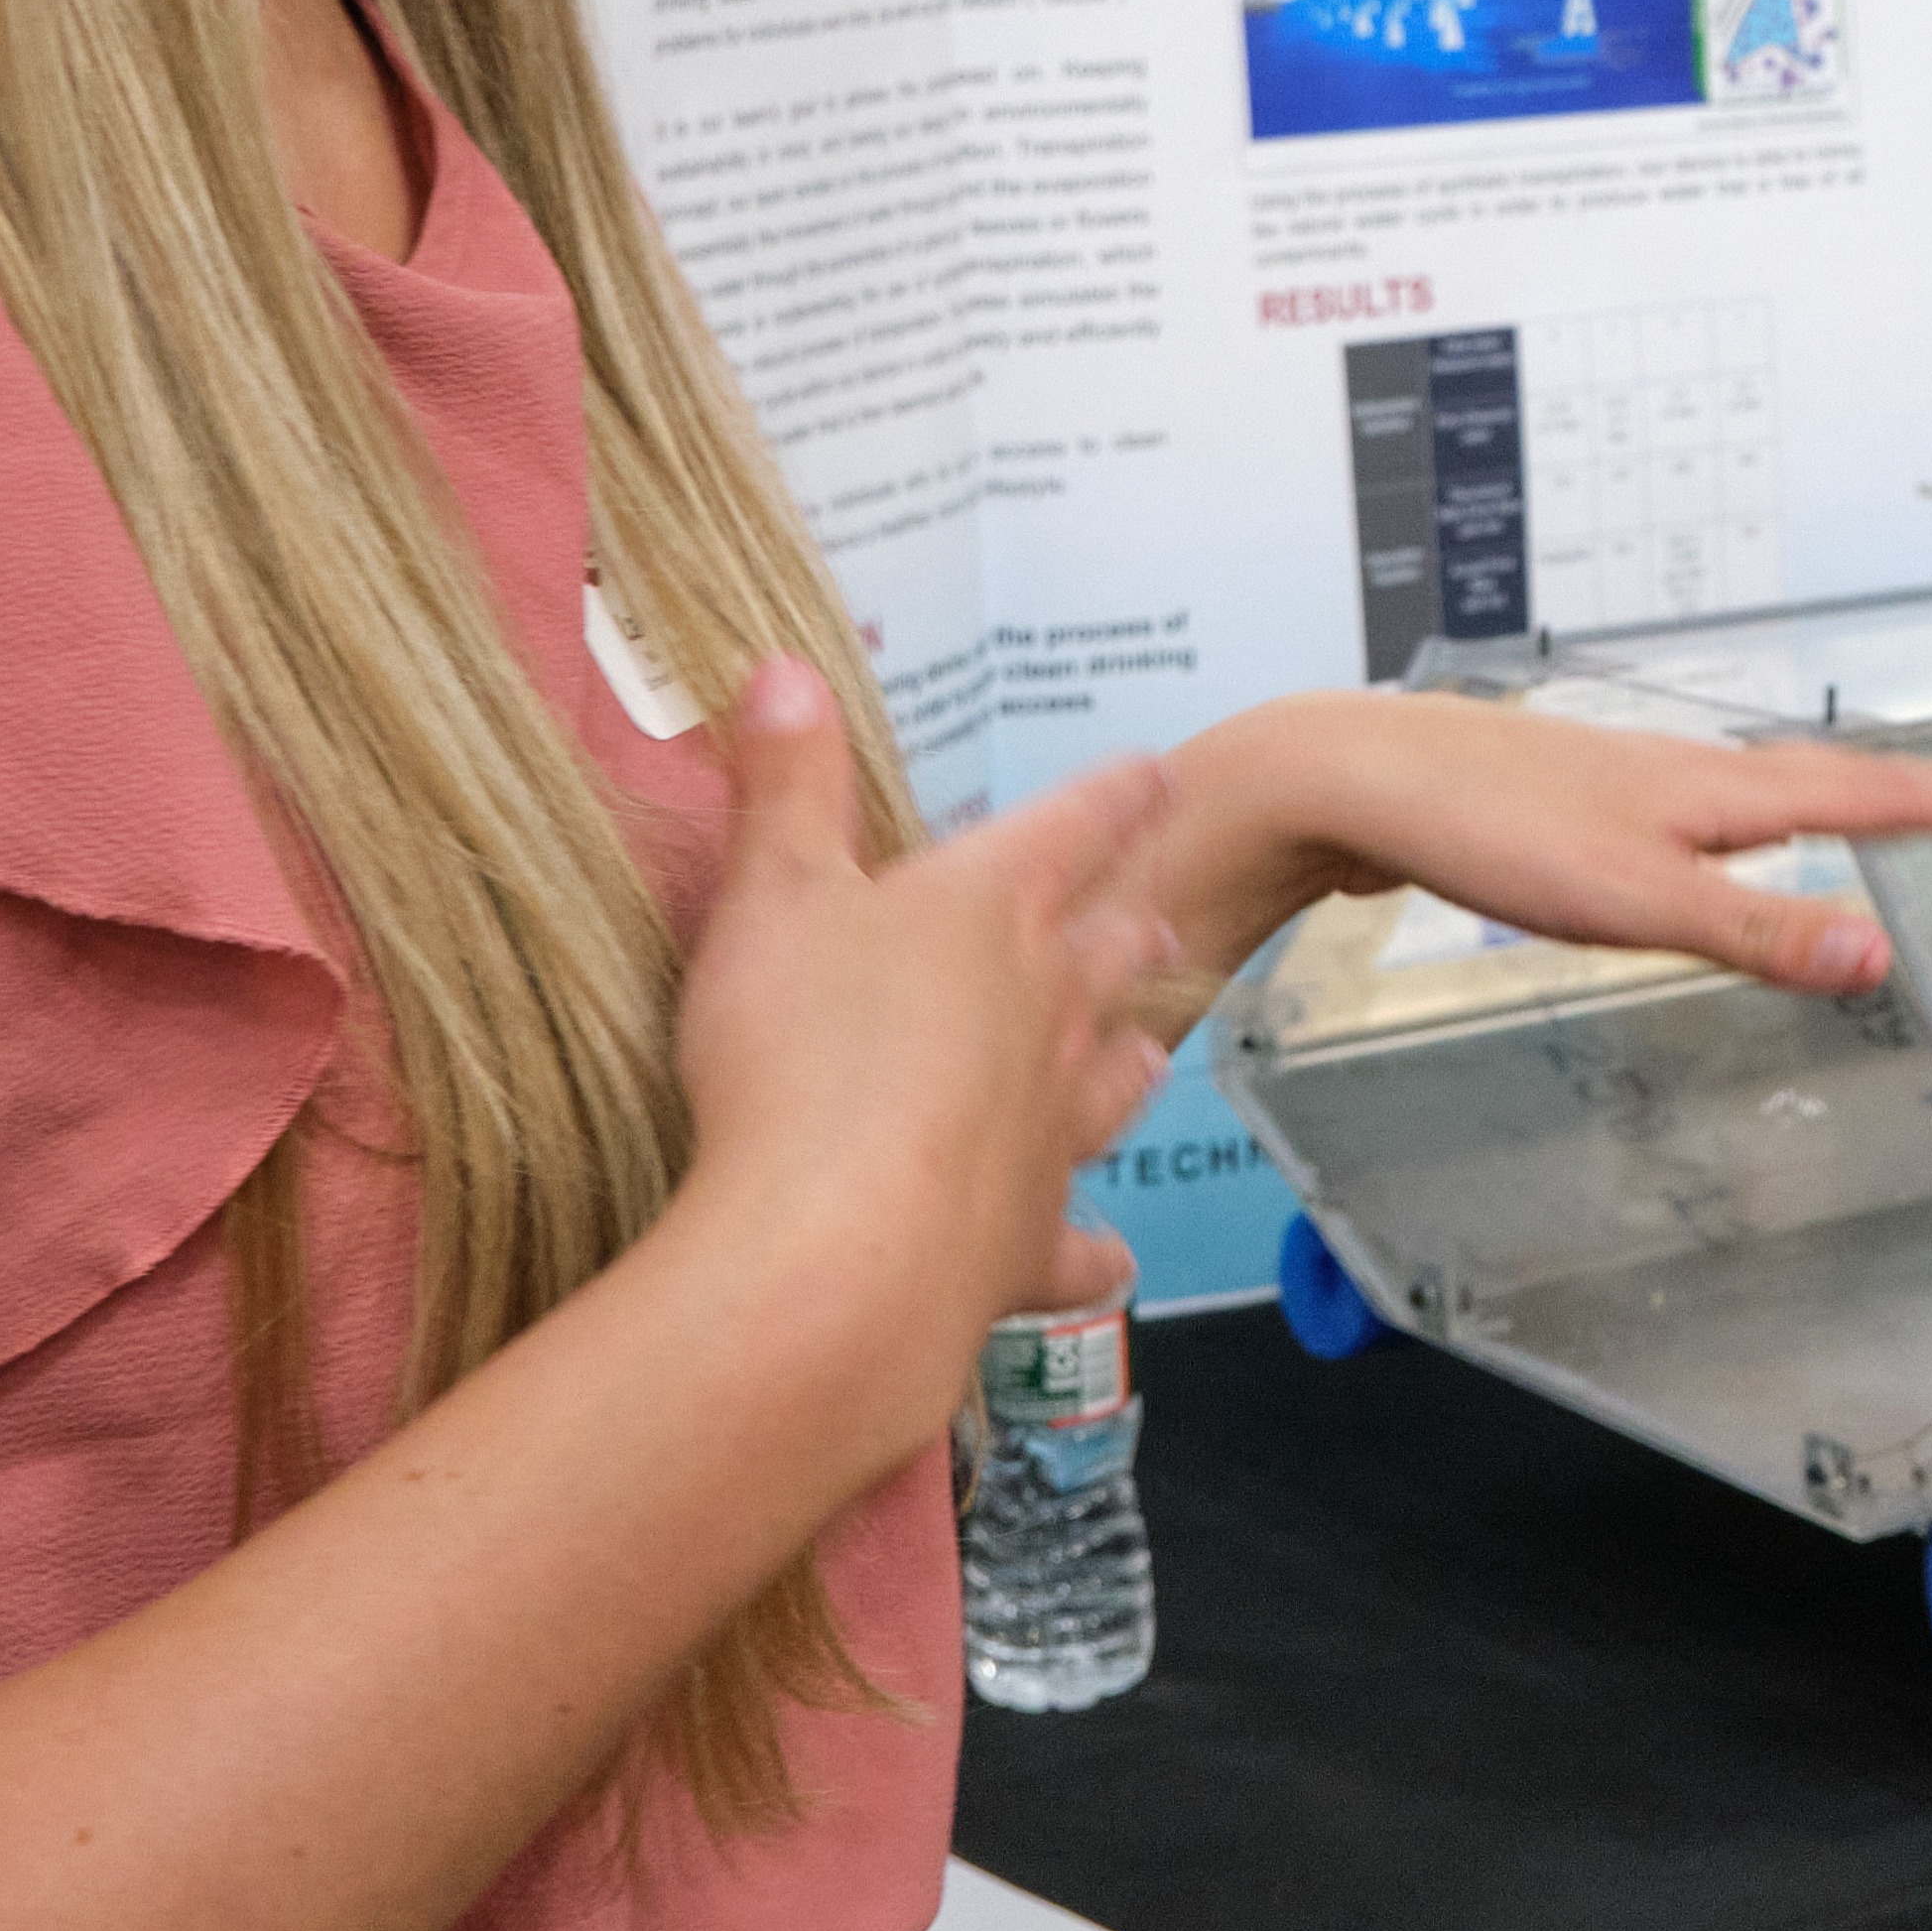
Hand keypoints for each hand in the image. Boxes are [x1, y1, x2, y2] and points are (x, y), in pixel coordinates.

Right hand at [667, 659, 1178, 1442]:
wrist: (838, 1244)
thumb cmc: (798, 1050)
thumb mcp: (772, 892)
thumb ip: (787, 783)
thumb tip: (786, 666)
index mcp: (991, 909)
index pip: (1072, 826)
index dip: (1112, 794)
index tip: (1157, 772)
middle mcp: (1047, 1011)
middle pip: (1106, 956)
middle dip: (1128, 932)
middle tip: (1160, 925)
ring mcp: (1050, 1129)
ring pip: (1110, 1083)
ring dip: (1126, 1064)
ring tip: (1150, 1057)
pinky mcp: (1029, 1238)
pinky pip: (1074, 1246)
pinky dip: (1091, 1253)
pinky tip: (1109, 1264)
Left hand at [1153, 687, 1931, 997]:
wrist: (1358, 776)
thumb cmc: (1488, 829)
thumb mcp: (1636, 901)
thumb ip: (1756, 934)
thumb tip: (1880, 958)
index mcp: (1714, 790)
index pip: (1865, 793)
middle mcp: (1680, 771)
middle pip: (1821, 779)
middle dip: (1909, 797)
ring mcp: (1623, 780)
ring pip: (1751, 790)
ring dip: (1828, 801)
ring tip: (1874, 814)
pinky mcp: (1570, 800)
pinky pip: (1688, 810)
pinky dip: (1740, 826)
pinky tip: (1711, 844)